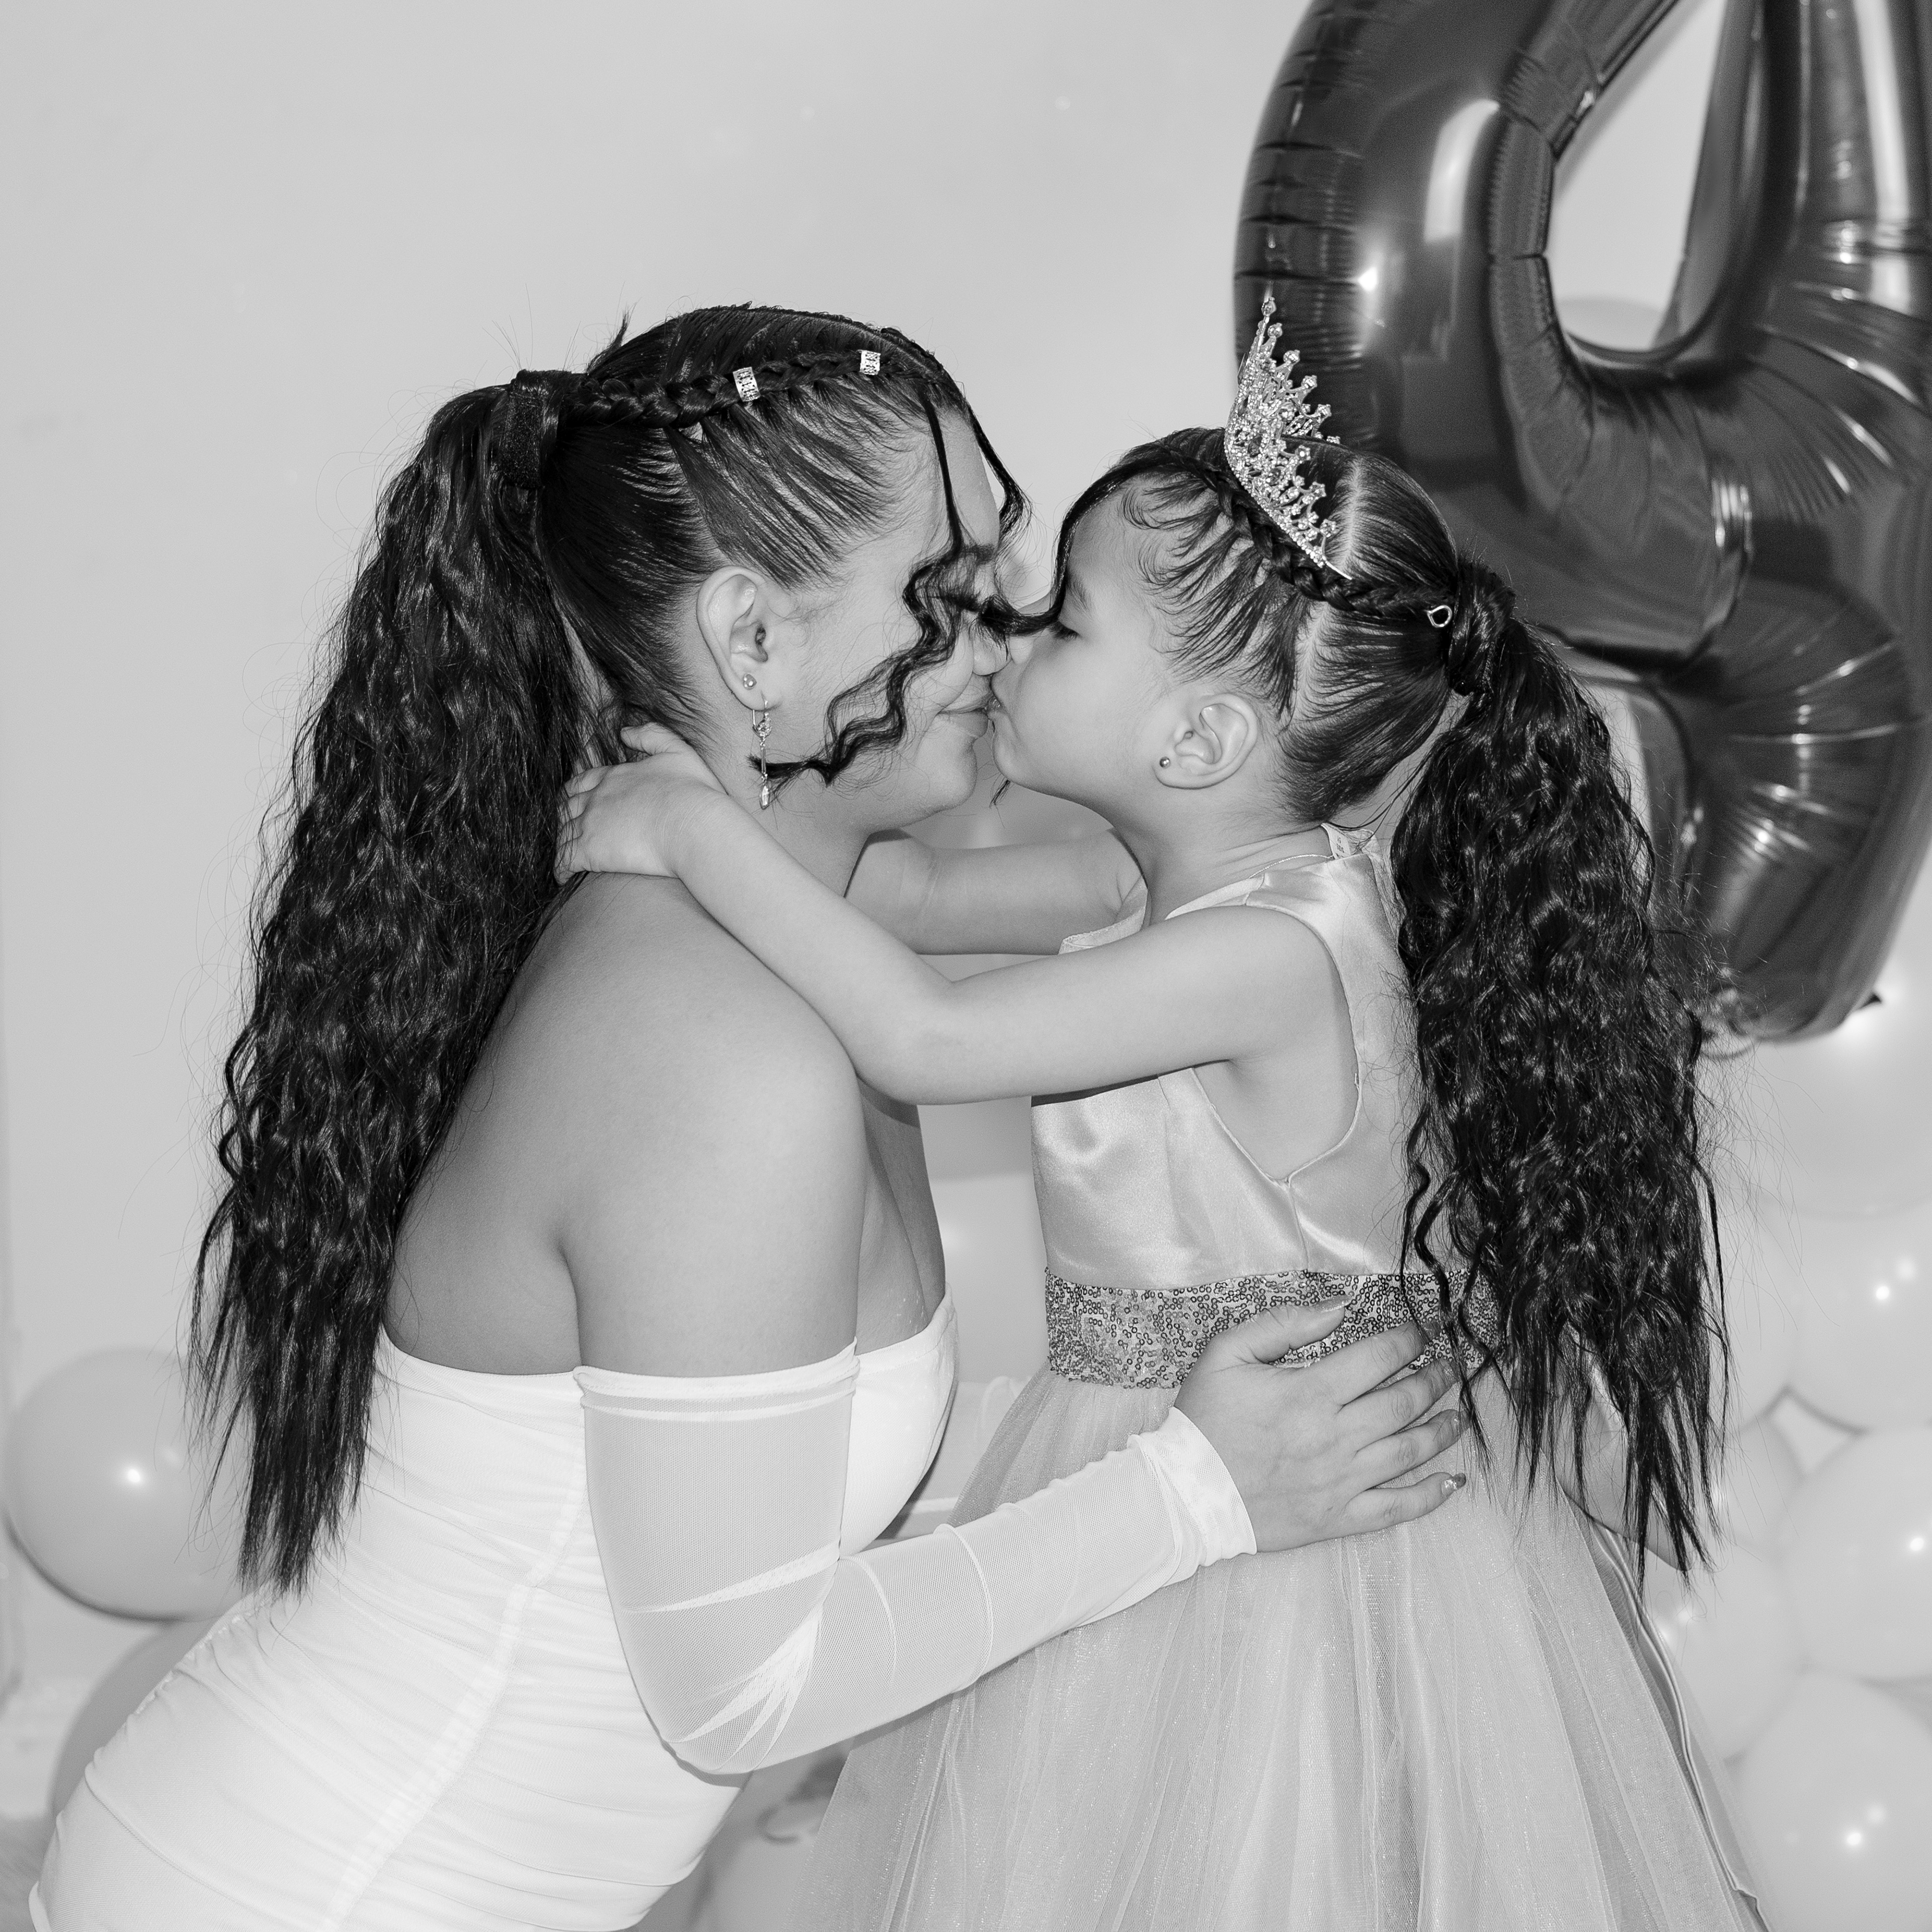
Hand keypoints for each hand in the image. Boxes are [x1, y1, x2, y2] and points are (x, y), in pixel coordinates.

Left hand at [557, 723, 727, 883]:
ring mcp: (591, 824)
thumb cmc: (694, 792)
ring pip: (562, 832)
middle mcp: (597, 798)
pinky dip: (559, 867)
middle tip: (566, 829)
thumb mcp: (677, 750)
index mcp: (615, 776)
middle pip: (567, 806)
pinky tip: (563, 876)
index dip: (576, 792)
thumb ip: (650, 735)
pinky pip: (564, 860)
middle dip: (564, 817)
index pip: (583, 782)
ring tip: (564, 853)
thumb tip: (623, 731)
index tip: (575, 802)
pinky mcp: (590, 852)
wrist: (695, 825)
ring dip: (561, 842)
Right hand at [1174, 1304, 1468, 1550]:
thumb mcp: (1227, 1354)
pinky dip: (1430, 1495)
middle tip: (1449, 1366)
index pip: (1378, 1358)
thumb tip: (1339, 1306)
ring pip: (1410, 1452)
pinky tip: (1451, 1481)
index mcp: (1310, 1393)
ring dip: (1441, 1430)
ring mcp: (1342, 1481)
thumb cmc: (1204, 1420)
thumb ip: (1283, 1324)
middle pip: (1403, 1402)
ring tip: (1457, 1414)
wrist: (1185, 1494)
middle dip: (1434, 1378)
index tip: (1420, 1332)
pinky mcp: (1339, 1517)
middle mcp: (1336, 1437)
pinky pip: (1397, 1509)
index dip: (1407, 1340)